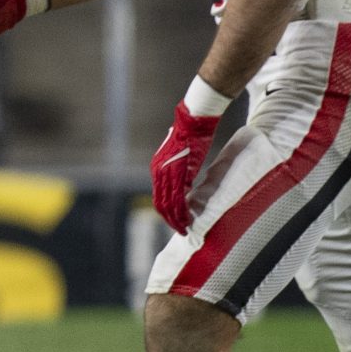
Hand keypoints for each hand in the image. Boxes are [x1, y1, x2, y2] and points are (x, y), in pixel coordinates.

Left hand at [151, 104, 223, 233]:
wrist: (193, 121)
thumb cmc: (192, 136)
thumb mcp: (182, 156)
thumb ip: (180, 170)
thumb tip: (186, 183)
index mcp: (158, 168)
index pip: (159, 196)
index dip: (166, 211)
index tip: (176, 221)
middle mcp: (158, 171)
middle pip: (160, 203)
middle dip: (170, 219)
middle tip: (181, 230)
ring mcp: (166, 172)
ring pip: (168, 203)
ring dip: (176, 218)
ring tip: (185, 229)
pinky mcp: (177, 171)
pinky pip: (177, 197)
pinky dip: (182, 210)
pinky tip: (188, 218)